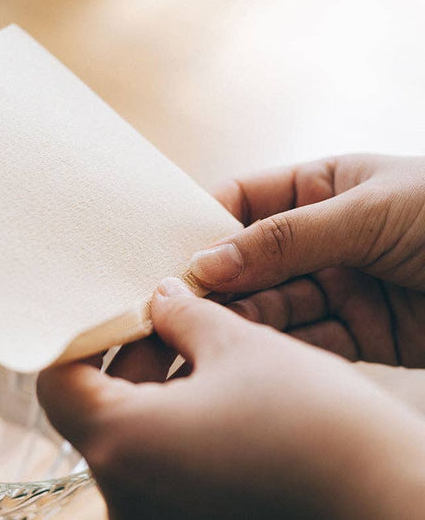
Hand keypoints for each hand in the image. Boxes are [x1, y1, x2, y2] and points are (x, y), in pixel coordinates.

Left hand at [38, 280, 424, 518]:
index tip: (115, 307)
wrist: (389, 506)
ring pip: (132, 435)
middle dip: (131, 354)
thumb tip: (162, 297)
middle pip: (97, 407)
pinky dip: (174, 423)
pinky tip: (215, 388)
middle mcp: (124, 495)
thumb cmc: (318, 426)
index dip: (83, 335)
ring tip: (199, 341)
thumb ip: (185, 316)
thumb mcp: (244, 347)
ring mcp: (153, 517)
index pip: (60, 381)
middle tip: (168, 313)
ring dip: (156, 385)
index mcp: (123, 445)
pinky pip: (160, 464)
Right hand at [189, 155, 424, 366]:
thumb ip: (285, 240)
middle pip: (252, 261)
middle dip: (219, 283)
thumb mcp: (366, 213)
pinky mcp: (364, 333)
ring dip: (244, 319)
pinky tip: (254, 355)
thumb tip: (206, 262)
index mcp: (322, 189)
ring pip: (275, 306)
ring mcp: (342, 287)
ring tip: (212, 332)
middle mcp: (324, 239)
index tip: (176, 256)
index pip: (245, 202)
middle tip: (180, 305)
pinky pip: (311, 342)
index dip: (209, 226)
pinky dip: (282, 350)